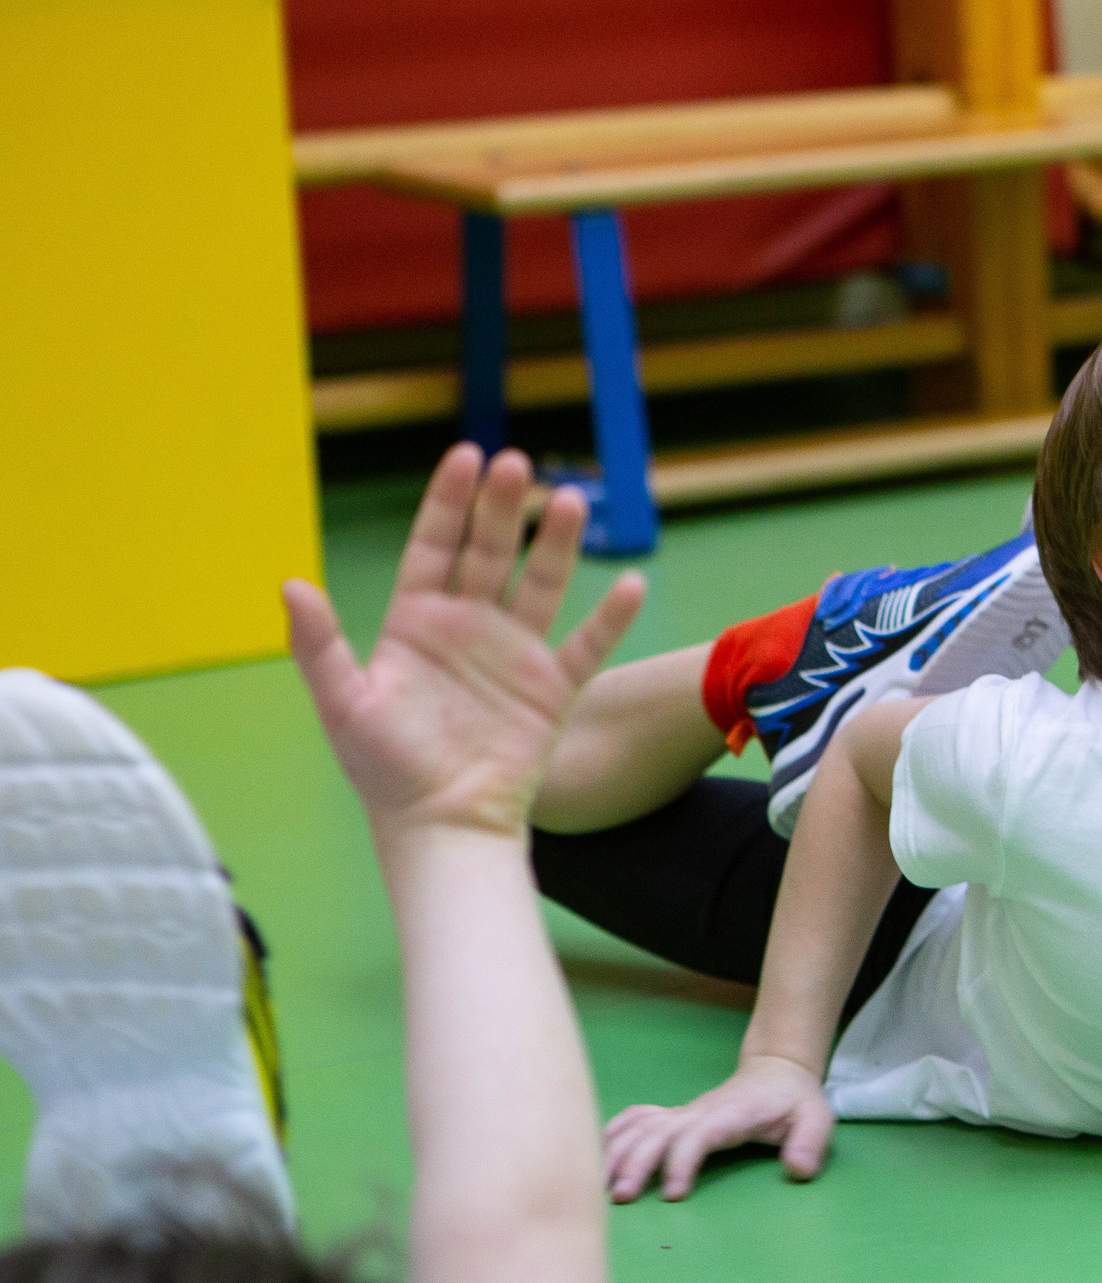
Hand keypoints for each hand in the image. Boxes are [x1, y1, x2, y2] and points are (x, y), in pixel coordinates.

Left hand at [285, 444, 644, 839]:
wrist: (442, 825)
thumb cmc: (385, 771)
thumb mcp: (343, 704)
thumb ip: (319, 644)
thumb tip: (290, 584)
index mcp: (415, 624)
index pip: (433, 547)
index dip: (448, 503)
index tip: (466, 457)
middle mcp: (467, 628)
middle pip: (489, 554)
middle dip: (502, 508)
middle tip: (517, 464)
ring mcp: (513, 655)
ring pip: (541, 584)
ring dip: (557, 544)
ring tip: (570, 501)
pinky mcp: (551, 688)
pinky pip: (587, 645)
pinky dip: (610, 617)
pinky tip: (631, 583)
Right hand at [602, 1054, 835, 1202]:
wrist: (777, 1071)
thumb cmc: (795, 1100)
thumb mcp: (817, 1118)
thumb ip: (811, 1143)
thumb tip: (797, 1170)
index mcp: (731, 1115)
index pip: (698, 1135)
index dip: (682, 1162)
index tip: (673, 1195)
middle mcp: (699, 1112)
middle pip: (657, 1133)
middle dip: (636, 1164)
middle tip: (621, 1199)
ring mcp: (683, 1113)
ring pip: (639, 1127)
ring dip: (616, 1153)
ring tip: (598, 1186)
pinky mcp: (674, 1116)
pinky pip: (635, 1119)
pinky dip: (612, 1134)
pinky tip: (595, 1156)